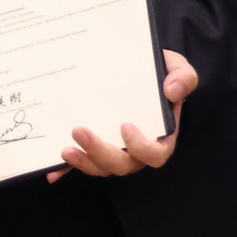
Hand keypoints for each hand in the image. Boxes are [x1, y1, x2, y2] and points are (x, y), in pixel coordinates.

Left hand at [47, 50, 197, 183]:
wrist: (136, 66)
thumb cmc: (160, 72)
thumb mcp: (177, 68)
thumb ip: (182, 77)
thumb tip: (171, 91)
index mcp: (161, 135)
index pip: (155, 154)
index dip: (141, 147)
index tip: (125, 126)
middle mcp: (137, 149)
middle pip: (123, 165)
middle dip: (101, 153)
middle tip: (80, 131)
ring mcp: (115, 149)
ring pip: (101, 167)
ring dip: (84, 162)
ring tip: (65, 149)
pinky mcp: (95, 146)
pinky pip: (83, 162)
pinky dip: (68, 169)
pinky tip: (53, 171)